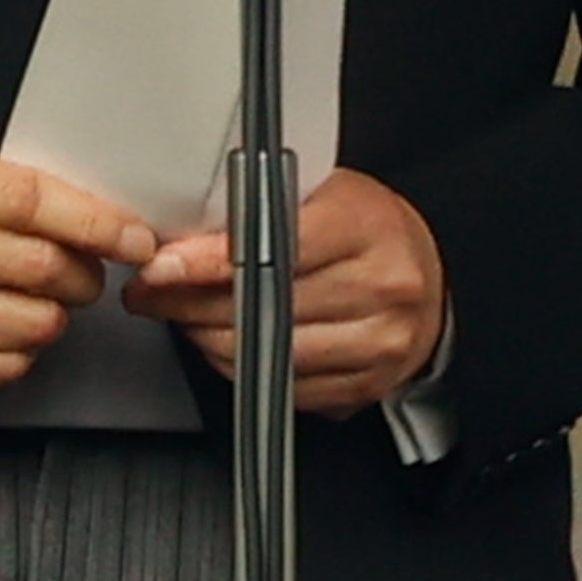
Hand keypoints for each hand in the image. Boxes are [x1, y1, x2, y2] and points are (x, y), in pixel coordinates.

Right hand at [0, 143, 155, 401]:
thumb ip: (2, 185)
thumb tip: (92, 214)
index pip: (34, 202)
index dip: (98, 222)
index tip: (134, 236)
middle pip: (43, 267)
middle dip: (84, 271)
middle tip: (84, 267)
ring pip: (33, 324)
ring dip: (55, 313)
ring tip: (37, 296)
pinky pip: (3, 367)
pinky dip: (20, 349)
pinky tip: (1, 326)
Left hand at [123, 167, 448, 414]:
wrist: (429, 277)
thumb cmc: (370, 229)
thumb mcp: (326, 193)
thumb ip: (263, 206)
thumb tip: (184, 232)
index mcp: (369, 226)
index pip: (277, 245)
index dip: (211, 260)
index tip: (163, 266)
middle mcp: (380, 286)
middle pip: (261, 306)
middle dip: (189, 301)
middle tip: (153, 289)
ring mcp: (376, 342)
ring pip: (262, 353)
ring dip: (206, 336)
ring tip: (185, 313)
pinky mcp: (364, 386)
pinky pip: (279, 387)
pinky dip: (242, 366)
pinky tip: (228, 340)